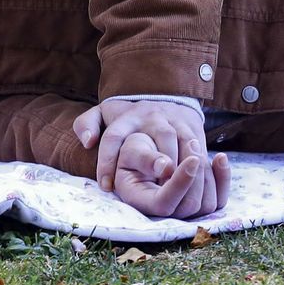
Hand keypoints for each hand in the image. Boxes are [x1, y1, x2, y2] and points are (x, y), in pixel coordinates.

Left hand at [72, 98, 209, 190]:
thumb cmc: (127, 116)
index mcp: (126, 118)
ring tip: (171, 188)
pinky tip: (191, 181)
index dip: (107, 160)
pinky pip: (197, 143)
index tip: (106, 186)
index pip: (113, 137)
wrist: (163, 96)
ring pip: (179, 140)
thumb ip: (86, 124)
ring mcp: (174, 119)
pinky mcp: (192, 125)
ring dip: (179, 164)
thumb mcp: (102, 114)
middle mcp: (151, 116)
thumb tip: (87, 141)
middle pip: (156, 137)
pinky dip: (196, 162)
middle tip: (152, 187)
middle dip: (154, 161)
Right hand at [106, 131, 230, 219]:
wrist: (147, 150)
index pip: (163, 203)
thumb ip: (145, 158)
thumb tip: (165, 167)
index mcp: (139, 200)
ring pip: (207, 204)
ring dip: (208, 174)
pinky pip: (219, 200)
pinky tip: (220, 158)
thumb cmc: (135, 149)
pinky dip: (223, 178)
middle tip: (192, 145)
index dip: (180, 183)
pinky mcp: (199, 203)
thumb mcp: (132, 149)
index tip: (192, 159)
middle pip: (189, 205)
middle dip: (196, 175)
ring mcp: (181, 210)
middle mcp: (160, 211)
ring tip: (195, 148)